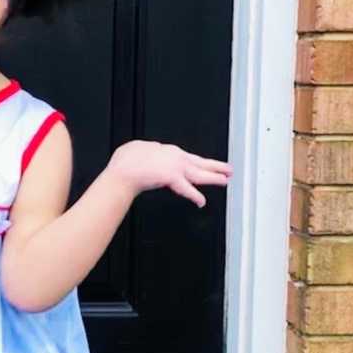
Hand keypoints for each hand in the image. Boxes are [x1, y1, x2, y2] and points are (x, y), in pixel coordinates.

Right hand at [107, 139, 232, 208]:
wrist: (124, 170)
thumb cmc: (125, 162)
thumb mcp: (136, 150)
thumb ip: (145, 153)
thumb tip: (142, 155)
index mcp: (166, 150)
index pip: (186, 157)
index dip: (196, 162)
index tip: (203, 165)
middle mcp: (174, 156)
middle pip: (199, 162)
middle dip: (214, 166)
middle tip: (227, 169)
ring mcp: (176, 167)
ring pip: (199, 173)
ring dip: (214, 177)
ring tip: (225, 180)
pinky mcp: (174, 177)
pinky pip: (188, 189)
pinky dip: (195, 196)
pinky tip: (202, 202)